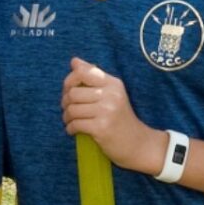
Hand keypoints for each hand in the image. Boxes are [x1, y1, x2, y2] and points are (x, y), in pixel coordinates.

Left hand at [61, 57, 159, 172]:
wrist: (138, 143)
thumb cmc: (121, 117)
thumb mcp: (112, 93)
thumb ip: (93, 76)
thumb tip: (74, 61)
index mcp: (113, 84)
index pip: (83, 72)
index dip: (69, 80)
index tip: (68, 90)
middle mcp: (111, 95)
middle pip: (73, 92)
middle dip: (65, 102)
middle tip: (68, 109)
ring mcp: (106, 112)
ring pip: (72, 109)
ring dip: (66, 117)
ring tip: (71, 120)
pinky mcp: (101, 128)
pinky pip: (75, 124)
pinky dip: (70, 128)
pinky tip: (74, 130)